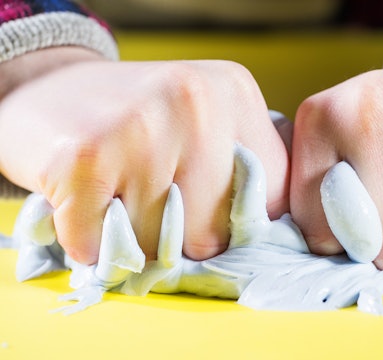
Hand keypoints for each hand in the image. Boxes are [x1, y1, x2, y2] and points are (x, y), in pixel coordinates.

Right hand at [0, 48, 289, 263]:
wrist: (50, 86)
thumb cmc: (137, 118)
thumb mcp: (207, 119)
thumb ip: (241, 169)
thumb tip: (262, 240)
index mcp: (235, 94)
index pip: (270, 200)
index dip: (240, 228)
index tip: (213, 223)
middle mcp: (195, 102)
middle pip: (213, 232)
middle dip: (182, 240)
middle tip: (154, 209)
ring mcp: (140, 127)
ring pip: (159, 246)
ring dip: (133, 240)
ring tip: (117, 200)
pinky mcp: (84, 158)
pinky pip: (102, 245)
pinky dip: (90, 241)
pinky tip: (85, 206)